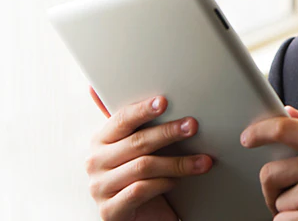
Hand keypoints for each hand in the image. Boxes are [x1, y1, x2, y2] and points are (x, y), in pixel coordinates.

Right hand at [85, 88, 212, 220]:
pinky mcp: (110, 210)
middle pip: (137, 142)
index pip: (121, 120)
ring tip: (202, 161)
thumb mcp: (135, 150)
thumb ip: (133, 124)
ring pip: (143, 167)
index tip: (164, 101)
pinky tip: (177, 181)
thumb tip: (127, 90)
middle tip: (192, 126)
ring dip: (177, 162)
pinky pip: (140, 190)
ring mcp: (100, 188)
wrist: (137, 218)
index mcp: (100, 141)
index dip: (142, 110)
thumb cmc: (139, 178)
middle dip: (168, 132)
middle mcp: (94, 163)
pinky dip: (163, 183)